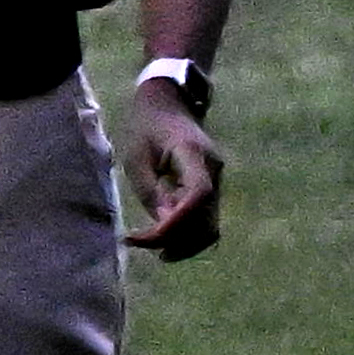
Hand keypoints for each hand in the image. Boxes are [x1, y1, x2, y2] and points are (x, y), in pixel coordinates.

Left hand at [122, 87, 225, 259]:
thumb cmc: (147, 127)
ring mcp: (217, 180)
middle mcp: (213, 169)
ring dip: (185, 242)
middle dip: (178, 239)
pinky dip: (187, 232)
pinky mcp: (212, 188)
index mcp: (193, 153)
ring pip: (210, 223)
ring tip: (154, 249)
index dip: (179, 219)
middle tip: (144, 246)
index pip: (199, 192)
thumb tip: (162, 223)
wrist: (169, 105)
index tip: (152, 235)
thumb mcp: (136, 156)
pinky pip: (205, 218)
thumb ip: (149, 189)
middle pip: (208, 216)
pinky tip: (165, 238)